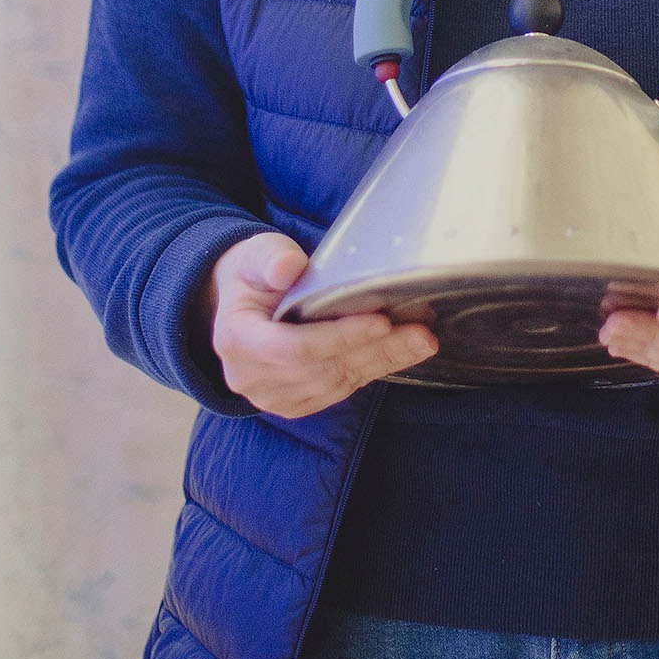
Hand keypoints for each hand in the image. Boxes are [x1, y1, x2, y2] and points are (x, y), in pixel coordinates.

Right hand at [202, 233, 437, 417]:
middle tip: (420, 332)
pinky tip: (401, 351)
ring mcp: (274, 397)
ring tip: (421, 338)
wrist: (240, 304)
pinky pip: (341, 390)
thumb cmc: (253, 273)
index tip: (380, 321)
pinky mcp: (296, 404)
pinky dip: (374, 369)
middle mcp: (252, 378)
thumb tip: (289, 268)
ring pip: (338, 383)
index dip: (340, 337)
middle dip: (376, 350)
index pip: (295, 348)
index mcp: (236, 341)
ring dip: (384, 361)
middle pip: (324, 369)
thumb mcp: (256, 254)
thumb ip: (272, 259)